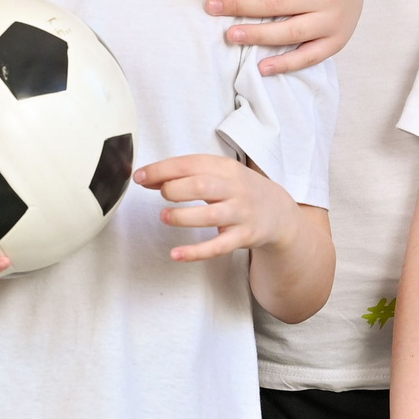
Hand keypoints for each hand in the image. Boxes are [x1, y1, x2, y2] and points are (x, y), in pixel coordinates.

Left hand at [133, 152, 300, 261]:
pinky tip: (176, 254)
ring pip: (210, 216)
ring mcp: (240, 214)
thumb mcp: (219, 174)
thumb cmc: (239, 190)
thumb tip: (148, 178)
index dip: (161, 170)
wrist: (278, 212)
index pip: (190, 164)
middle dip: (174, 190)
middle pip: (201, 186)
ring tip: (164, 217)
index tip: (140, 177)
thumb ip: (185, 174)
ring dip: (182, 217)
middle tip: (161, 195)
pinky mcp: (243, 237)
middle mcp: (235, 189)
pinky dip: (196, 252)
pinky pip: (218, 247)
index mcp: (225, 168)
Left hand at [209, 0, 363, 74]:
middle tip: (212, 7)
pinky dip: (286, 64)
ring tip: (230, 35)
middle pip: (278, 3)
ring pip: (291, 32)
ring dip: (259, 36)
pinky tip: (262, 68)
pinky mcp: (334, 43)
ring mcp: (333, 20)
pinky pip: (308, 57)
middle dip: (242, 6)